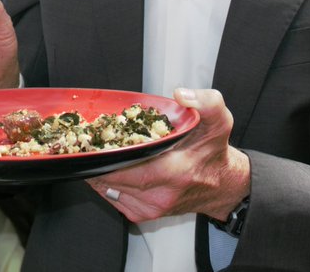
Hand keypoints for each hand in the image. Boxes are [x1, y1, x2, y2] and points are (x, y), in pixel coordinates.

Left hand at [87, 88, 249, 222]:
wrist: (220, 185)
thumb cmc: (212, 153)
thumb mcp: (218, 120)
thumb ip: (207, 102)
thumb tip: (182, 96)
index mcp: (175, 170)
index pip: (127, 166)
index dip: (106, 153)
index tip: (95, 139)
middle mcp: (161, 193)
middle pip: (112, 177)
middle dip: (98, 158)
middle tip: (89, 141)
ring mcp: (151, 207)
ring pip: (108, 188)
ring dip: (99, 169)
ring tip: (97, 151)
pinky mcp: (144, 213)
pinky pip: (113, 197)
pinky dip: (106, 182)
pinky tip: (111, 166)